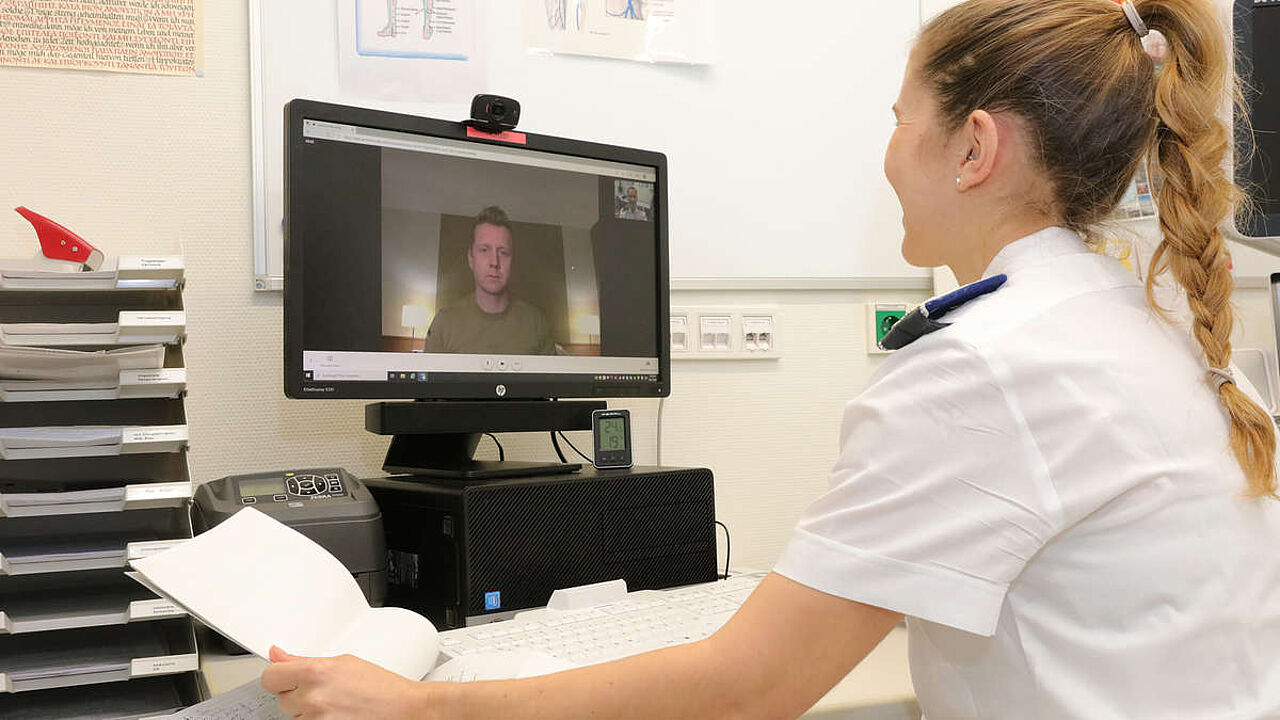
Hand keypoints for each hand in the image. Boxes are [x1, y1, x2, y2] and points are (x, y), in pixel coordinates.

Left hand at [261, 646, 432, 718]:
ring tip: (335, 704)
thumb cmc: (381, 687)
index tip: (285, 676)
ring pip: (293, 715)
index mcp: (315, 673)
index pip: (270, 677)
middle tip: (324, 690)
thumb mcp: (343, 663)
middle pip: (281, 697)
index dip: (279, 676)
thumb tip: (277, 655)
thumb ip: (304, 661)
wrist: (404, 710)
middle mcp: (312, 698)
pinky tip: (336, 715)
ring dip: (307, 710)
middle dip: (297, 693)